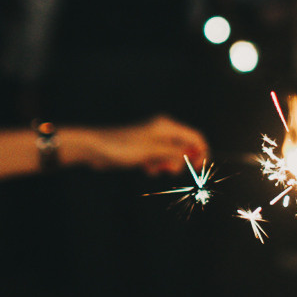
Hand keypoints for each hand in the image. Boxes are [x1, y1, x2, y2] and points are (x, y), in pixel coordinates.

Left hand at [74, 116, 208, 174]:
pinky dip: (156, 166)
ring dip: (166, 166)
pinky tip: (144, 168)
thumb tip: (195, 154)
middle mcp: (162, 130)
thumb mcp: (153, 151)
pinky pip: (159, 160)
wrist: (96, 148)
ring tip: (152, 168)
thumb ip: (176, 153)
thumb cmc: (122, 147)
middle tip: (167, 170)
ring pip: (172, 156)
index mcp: (167, 126)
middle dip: (180, 162)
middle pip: (185, 147)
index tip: (198, 169)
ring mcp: (153, 140)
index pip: (195, 137)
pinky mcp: (145, 149)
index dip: (201, 152)